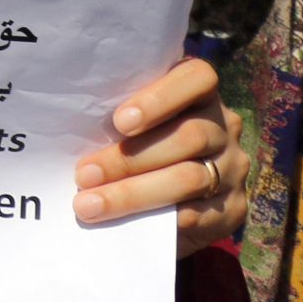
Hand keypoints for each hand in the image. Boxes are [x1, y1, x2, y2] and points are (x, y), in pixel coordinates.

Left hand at [73, 57, 248, 257]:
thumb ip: (120, 117)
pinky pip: (198, 214)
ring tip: (89, 204)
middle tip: (84, 174)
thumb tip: (68, 128)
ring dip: (134, 193)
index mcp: (199, 92)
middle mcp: (224, 126)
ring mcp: (233, 168)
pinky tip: (125, 223)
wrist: (168, 195)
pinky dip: (157, 218)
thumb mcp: (132, 122)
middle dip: (129, 158)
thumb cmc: (134, 141)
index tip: (119, 121)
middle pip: (188, 136)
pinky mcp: (234, 209)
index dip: (160, 98)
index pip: (197, 78)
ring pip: (190, 178)